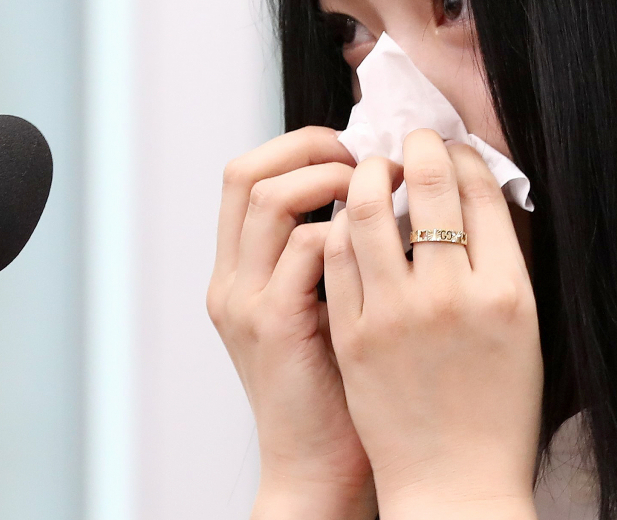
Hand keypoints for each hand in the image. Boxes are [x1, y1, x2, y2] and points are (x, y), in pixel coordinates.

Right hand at [208, 127, 376, 519]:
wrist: (320, 469)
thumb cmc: (341, 391)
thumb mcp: (324, 311)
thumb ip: (332, 258)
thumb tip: (380, 193)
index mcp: (238, 273)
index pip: (245, 176)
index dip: (297, 149)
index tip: (354, 151)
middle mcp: (230, 280)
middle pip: (244, 172)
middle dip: (308, 147)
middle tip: (364, 155)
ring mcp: (245, 301)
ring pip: (269, 197)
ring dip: (330, 179)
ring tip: (377, 190)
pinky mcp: (274, 325)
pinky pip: (304, 247)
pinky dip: (346, 230)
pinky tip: (385, 241)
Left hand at [323, 129, 542, 518]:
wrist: (454, 481)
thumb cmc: (495, 409)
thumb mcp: (521, 329)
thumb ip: (499, 262)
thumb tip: (473, 193)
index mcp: (508, 292)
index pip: (482, 192)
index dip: (461, 156)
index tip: (449, 146)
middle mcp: (453, 296)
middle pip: (430, 187)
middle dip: (418, 148)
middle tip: (410, 141)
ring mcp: (397, 315)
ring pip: (370, 211)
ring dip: (369, 176)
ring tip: (371, 172)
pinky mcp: (353, 334)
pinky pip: (337, 255)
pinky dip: (340, 224)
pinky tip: (346, 219)